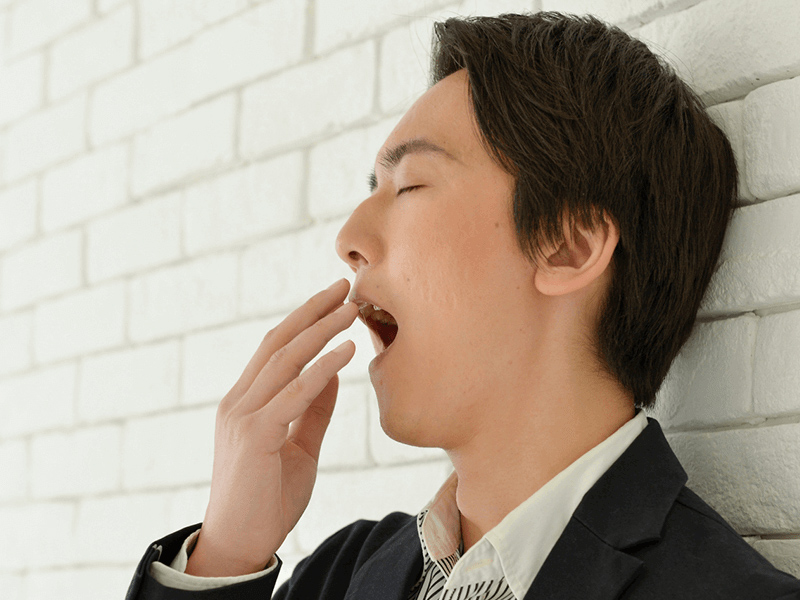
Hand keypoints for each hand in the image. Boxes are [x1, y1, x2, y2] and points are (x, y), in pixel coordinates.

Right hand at [185, 278, 358, 576]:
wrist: (240, 544)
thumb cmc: (268, 497)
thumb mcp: (298, 445)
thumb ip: (313, 408)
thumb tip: (333, 371)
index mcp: (245, 401)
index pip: (275, 348)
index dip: (304, 319)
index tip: (334, 297)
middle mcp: (238, 401)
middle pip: (277, 343)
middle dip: (313, 311)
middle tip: (344, 286)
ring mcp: (242, 417)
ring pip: (284, 360)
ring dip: (321, 331)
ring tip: (351, 308)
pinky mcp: (254, 436)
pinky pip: (293, 395)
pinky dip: (321, 369)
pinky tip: (345, 352)